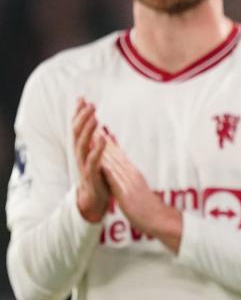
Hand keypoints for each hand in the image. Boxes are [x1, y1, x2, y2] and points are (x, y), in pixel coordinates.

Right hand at [73, 98, 109, 222]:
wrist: (95, 201)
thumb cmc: (97, 176)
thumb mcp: (96, 155)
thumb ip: (95, 140)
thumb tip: (97, 124)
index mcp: (82, 150)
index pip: (78, 128)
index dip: (79, 114)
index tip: (82, 98)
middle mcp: (80, 156)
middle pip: (77, 133)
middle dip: (82, 118)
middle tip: (89, 104)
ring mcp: (84, 166)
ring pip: (82, 145)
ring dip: (88, 130)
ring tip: (95, 117)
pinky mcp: (91, 176)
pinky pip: (93, 161)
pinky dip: (98, 149)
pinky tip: (104, 139)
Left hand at [101, 138, 181, 252]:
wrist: (159, 219)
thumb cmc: (151, 210)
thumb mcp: (140, 194)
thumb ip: (133, 185)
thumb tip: (128, 181)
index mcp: (135, 176)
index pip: (121, 158)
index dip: (111, 146)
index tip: (102, 134)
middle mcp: (132, 175)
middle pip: (116, 156)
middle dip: (105, 142)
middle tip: (94, 128)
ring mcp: (129, 182)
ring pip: (114, 162)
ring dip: (103, 149)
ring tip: (93, 137)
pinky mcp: (126, 190)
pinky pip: (114, 176)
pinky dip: (106, 165)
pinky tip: (99, 158)